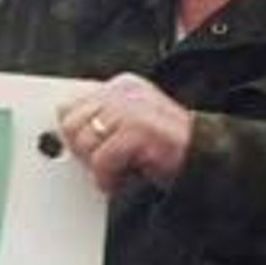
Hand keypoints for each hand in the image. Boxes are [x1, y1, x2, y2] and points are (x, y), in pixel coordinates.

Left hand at [56, 73, 191, 193]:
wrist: (205, 158)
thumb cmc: (164, 149)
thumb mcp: (128, 127)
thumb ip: (99, 120)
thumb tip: (60, 125)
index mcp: (121, 86)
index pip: (70, 107)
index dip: (75, 135)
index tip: (88, 152)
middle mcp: (124, 91)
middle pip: (72, 125)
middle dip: (84, 151)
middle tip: (108, 164)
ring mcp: (132, 108)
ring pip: (85, 144)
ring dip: (99, 167)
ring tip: (121, 170)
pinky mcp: (138, 130)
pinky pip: (101, 161)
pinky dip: (109, 178)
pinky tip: (124, 179)